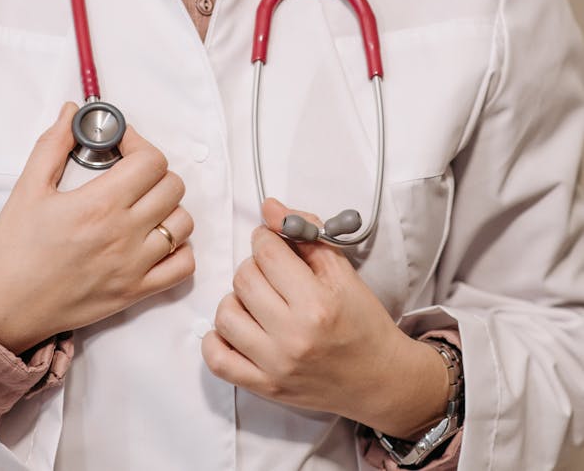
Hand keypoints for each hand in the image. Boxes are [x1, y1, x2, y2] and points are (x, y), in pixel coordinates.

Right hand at [0, 102, 193, 353]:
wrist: (2, 307)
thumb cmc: (13, 248)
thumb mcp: (28, 188)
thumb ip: (53, 144)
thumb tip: (73, 112)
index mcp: (99, 204)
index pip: (151, 161)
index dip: (140, 144)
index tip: (122, 146)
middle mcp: (123, 234)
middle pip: (173, 186)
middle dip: (154, 171)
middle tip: (130, 173)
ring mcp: (134, 266)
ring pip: (182, 224)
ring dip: (168, 208)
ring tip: (142, 205)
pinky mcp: (135, 293)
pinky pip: (182, 267)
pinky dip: (178, 250)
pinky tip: (155, 240)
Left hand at [201, 199, 447, 436]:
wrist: (379, 378)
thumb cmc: (363, 321)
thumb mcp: (342, 270)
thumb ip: (306, 232)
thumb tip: (269, 208)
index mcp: (317, 303)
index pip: (267, 252)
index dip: (266, 238)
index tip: (271, 242)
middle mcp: (293, 336)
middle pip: (244, 278)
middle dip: (254, 266)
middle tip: (271, 273)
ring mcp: (276, 365)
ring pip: (226, 314)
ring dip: (237, 300)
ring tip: (257, 302)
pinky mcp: (265, 387)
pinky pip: (217, 360)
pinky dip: (217, 340)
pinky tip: (239, 327)